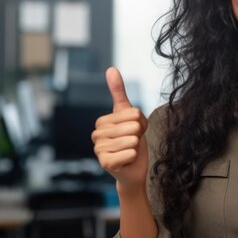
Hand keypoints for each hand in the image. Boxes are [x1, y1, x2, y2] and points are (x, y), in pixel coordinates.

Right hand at [92, 67, 148, 191]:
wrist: (134, 169)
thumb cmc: (132, 140)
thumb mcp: (130, 115)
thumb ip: (118, 92)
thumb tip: (110, 68)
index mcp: (102, 121)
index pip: (134, 113)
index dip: (140, 123)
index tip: (134, 131)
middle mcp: (96, 134)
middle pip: (133, 126)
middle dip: (139, 135)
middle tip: (132, 143)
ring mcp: (99, 150)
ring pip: (132, 140)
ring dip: (136, 147)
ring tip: (130, 151)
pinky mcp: (105, 163)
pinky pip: (131, 153)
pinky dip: (134, 157)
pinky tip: (127, 160)